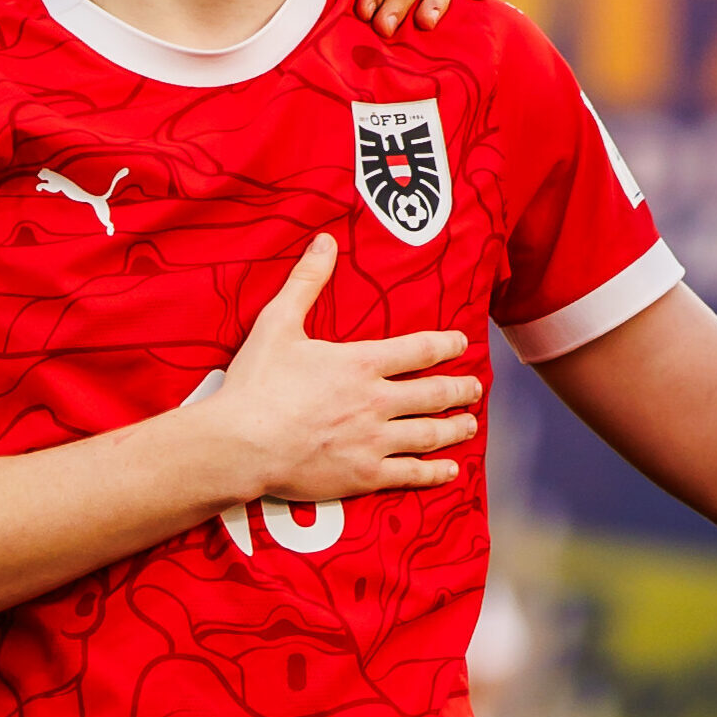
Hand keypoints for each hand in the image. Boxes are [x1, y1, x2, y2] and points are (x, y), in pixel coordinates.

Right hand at [202, 235, 478, 503]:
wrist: (242, 444)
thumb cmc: (256, 384)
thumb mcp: (277, 323)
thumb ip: (305, 282)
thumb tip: (324, 241)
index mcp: (361, 363)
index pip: (419, 349)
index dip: (445, 344)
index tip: (461, 343)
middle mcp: (377, 401)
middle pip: (435, 393)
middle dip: (460, 390)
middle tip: (474, 389)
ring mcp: (374, 441)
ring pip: (431, 433)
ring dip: (456, 428)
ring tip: (469, 425)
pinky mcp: (365, 475)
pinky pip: (411, 474)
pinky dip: (435, 471)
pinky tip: (449, 469)